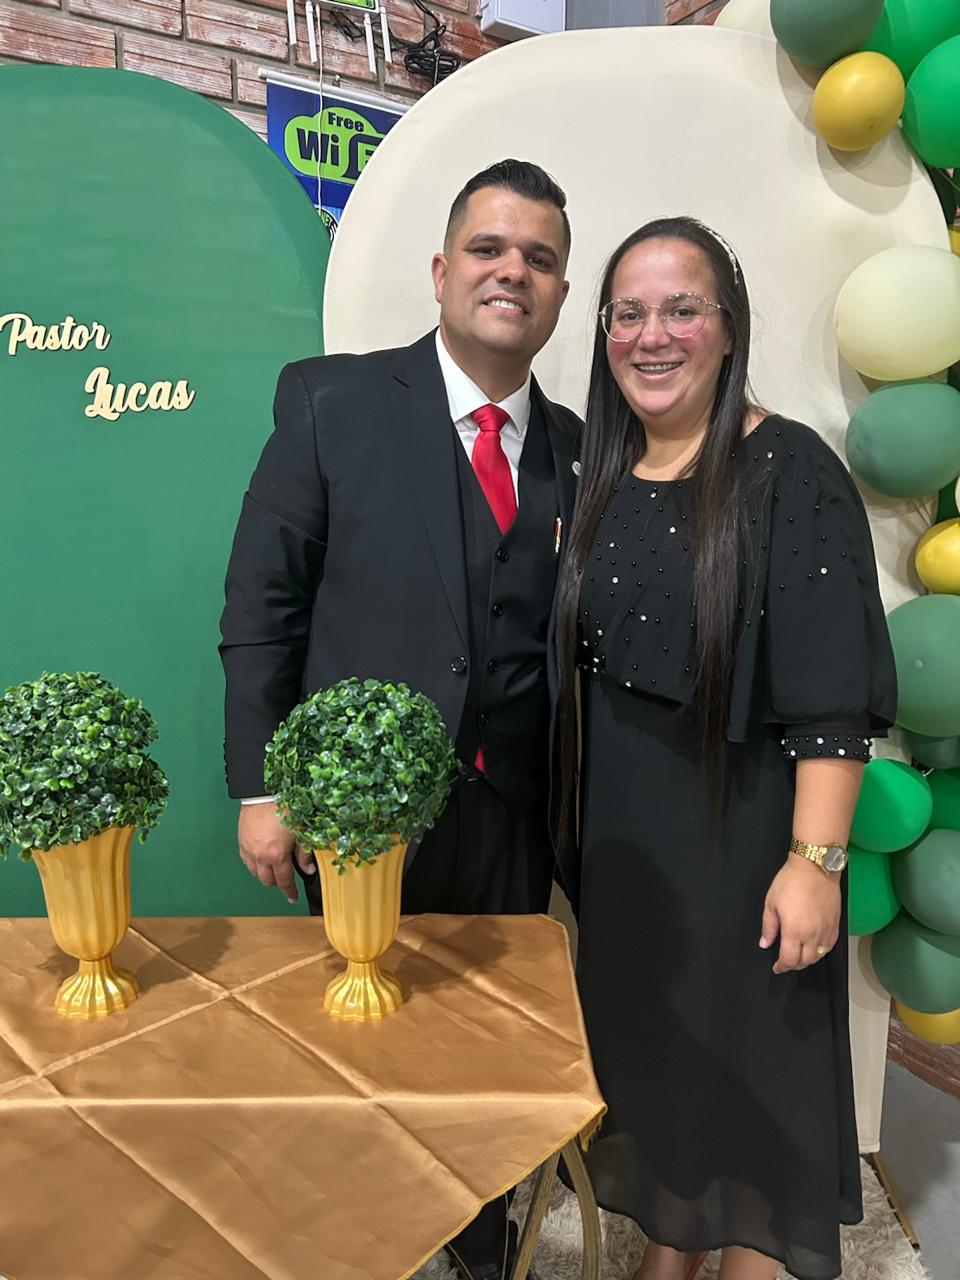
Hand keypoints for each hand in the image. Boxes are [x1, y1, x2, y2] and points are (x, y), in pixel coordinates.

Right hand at [237, 803, 315, 904]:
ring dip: (264, 874)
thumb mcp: (301, 831)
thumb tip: (308, 870)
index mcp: (277, 856)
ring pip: (254, 872)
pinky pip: (246, 860)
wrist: (264, 792)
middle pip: (267, 880)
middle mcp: (260, 856)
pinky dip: (254, 864)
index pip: (283, 881)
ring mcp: (248, 849)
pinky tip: (261, 858)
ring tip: (273, 868)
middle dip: (277, 883)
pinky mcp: (241, 841)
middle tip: (285, 878)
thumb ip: (304, 853)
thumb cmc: (285, 808)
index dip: (289, 891)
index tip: (292, 898)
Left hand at [759, 853, 840, 973]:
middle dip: (793, 965)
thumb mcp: (771, 903)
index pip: (789, 960)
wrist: (815, 868)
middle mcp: (812, 935)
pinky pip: (830, 946)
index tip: (777, 967)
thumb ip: (768, 927)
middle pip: (805, 962)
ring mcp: (826, 930)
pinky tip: (815, 948)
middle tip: (786, 963)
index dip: (782, 967)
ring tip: (799, 956)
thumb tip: (765, 943)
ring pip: (819, 956)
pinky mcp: (835, 924)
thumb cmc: (792, 881)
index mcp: (794, 931)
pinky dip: (821, 952)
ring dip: (807, 960)